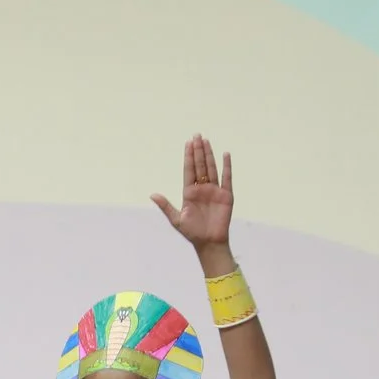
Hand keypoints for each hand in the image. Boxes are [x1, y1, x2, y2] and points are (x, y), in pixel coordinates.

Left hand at [150, 135, 233, 251]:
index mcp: (189, 192)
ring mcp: (215, 191)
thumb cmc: (192, 232)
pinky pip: (227, 178)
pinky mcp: (226, 195)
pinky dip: (226, 167)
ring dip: (209, 155)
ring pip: (212, 168)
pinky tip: (225, 155)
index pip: (189, 170)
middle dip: (198, 151)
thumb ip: (165, 206)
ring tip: (206, 141)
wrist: (208, 243)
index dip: (188, 156)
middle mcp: (202, 189)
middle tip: (197, 135)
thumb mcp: (176, 219)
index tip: (188, 143)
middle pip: (200, 165)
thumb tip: (152, 194)